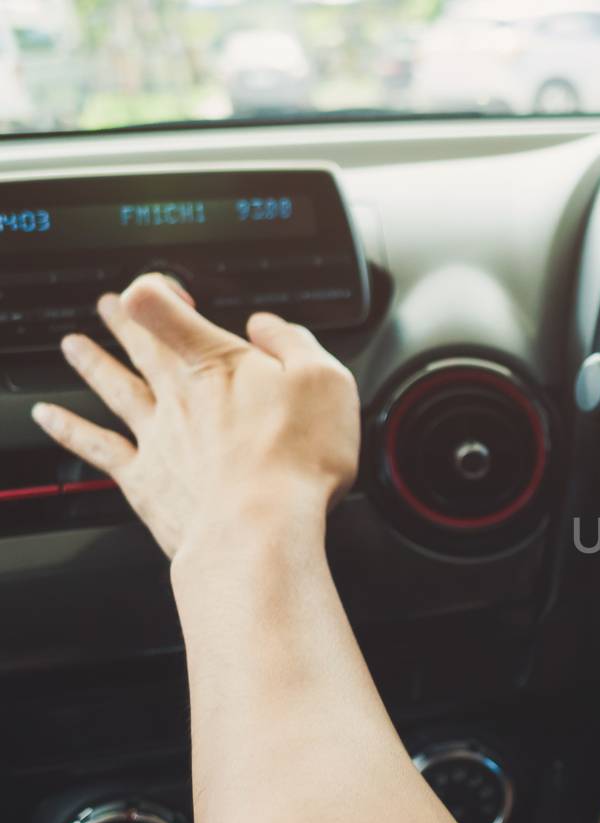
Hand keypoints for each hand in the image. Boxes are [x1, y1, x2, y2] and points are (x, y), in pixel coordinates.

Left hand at [29, 274, 358, 560]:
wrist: (262, 527)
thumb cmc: (297, 458)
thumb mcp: (323, 380)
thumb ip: (292, 342)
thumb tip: (267, 325)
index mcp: (217, 363)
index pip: (169, 309)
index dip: (163, 291)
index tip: (170, 291)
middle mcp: (178, 395)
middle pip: (140, 346)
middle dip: (122, 322)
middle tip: (106, 306)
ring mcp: (157, 437)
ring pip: (114, 387)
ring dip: (91, 363)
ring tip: (73, 346)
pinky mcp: (145, 480)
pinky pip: (96, 446)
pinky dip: (67, 429)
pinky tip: (50, 417)